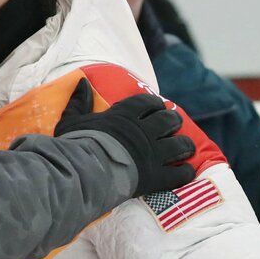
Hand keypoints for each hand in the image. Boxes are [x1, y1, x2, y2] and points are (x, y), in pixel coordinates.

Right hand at [53, 80, 196, 195]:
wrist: (85, 172)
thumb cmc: (76, 145)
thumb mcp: (72, 120)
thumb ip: (79, 102)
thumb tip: (82, 82)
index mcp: (126, 115)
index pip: (149, 102)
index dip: (156, 104)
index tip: (157, 108)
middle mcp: (145, 131)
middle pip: (170, 120)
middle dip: (174, 121)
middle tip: (174, 125)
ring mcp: (154, 154)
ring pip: (181, 145)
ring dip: (186, 145)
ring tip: (187, 148)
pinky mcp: (158, 177)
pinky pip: (181, 173)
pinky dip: (186, 171)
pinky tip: (186, 170)